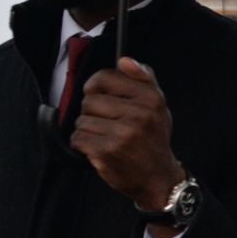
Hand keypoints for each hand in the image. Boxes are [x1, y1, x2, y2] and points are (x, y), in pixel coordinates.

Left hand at [71, 57, 184, 227]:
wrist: (158, 178)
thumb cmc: (153, 139)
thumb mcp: (158, 106)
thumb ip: (144, 79)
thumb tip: (124, 59)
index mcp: (151, 98)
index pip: (104, 78)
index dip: (96, 88)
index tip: (102, 98)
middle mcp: (139, 114)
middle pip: (89, 100)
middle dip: (93, 113)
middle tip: (110, 125)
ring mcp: (123, 133)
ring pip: (81, 121)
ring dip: (88, 131)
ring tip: (106, 138)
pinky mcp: (107, 152)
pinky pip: (78, 139)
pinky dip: (83, 146)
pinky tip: (99, 150)